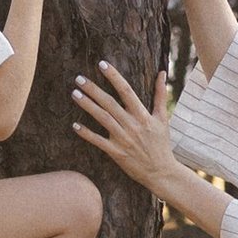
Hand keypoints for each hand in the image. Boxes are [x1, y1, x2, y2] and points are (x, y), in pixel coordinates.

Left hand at [72, 58, 179, 196]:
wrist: (161, 172)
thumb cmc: (161, 144)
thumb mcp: (163, 118)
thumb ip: (161, 95)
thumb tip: (163, 72)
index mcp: (143, 115)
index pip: (126, 91)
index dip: (114, 77)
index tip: (102, 64)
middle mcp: (132, 125)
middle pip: (110, 103)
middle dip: (93, 90)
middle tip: (79, 78)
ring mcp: (123, 139)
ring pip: (102, 119)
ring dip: (87, 106)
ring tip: (74, 93)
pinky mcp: (116, 152)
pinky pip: (98, 141)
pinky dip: (86, 133)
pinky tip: (75, 125)